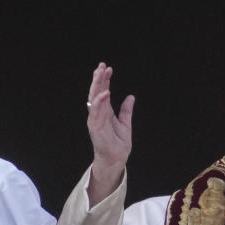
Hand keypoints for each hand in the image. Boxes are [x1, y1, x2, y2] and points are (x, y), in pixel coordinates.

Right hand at [86, 62, 134, 203]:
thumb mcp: (126, 123)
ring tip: (101, 74)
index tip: (107, 68)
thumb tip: (130, 97)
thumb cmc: (118, 143)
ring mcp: (96, 120)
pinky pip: (96, 112)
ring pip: (94, 99)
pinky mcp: (95, 127)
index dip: (104, 80)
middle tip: (102, 66)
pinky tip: (104, 93)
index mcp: (105, 111)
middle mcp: (98, 114)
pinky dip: (99, 102)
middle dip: (98, 78)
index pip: (103, 92)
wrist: (117, 159)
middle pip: (96, 92)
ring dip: (97, 86)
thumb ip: (126, 110)